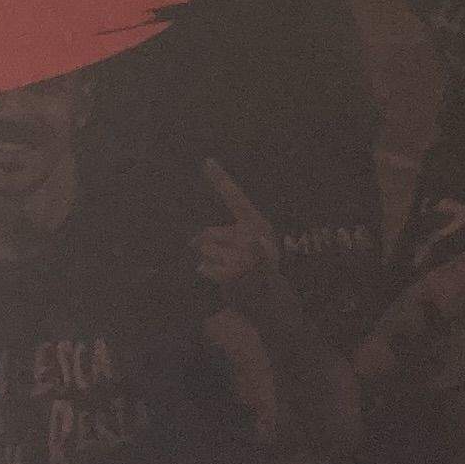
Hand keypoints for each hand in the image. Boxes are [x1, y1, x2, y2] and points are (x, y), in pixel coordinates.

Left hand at [193, 157, 281, 297]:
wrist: (270, 303)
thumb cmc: (251, 270)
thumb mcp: (237, 248)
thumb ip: (216, 236)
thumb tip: (193, 240)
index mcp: (255, 222)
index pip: (235, 197)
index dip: (220, 178)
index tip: (207, 160)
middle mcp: (254, 232)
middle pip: (205, 233)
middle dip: (207, 249)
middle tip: (228, 264)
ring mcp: (247, 253)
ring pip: (203, 252)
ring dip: (208, 264)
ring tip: (229, 274)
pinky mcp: (238, 274)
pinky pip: (208, 268)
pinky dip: (207, 270)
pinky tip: (214, 277)